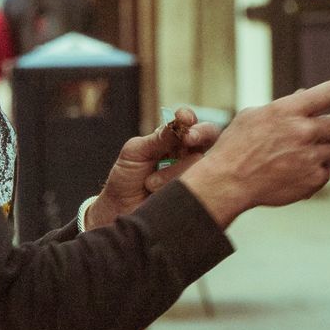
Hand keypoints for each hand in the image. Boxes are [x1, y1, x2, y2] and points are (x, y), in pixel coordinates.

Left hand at [84, 107, 220, 228]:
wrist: (120, 211)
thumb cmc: (127, 178)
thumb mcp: (136, 152)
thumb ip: (157, 139)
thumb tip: (178, 124)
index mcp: (172, 139)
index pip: (188, 122)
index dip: (188, 118)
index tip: (183, 118)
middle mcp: (188, 153)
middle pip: (209, 136)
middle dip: (199, 134)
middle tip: (188, 139)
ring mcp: (197, 173)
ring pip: (201, 161)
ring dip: (174, 171)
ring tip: (149, 184)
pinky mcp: (200, 194)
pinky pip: (202, 185)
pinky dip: (183, 186)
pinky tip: (164, 191)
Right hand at [180, 73, 329, 228]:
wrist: (228, 182)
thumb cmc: (236, 146)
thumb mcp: (253, 117)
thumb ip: (283, 106)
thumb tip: (306, 93)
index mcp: (286, 110)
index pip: (328, 92)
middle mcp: (302, 130)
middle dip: (326, 129)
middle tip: (305, 137)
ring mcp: (310, 156)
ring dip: (318, 152)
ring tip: (289, 159)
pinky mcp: (314, 179)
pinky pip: (326, 171)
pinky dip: (312, 173)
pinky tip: (289, 174)